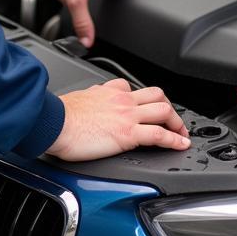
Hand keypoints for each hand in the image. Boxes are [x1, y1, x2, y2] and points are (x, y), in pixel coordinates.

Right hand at [47, 79, 190, 160]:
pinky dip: (174, 140)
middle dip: (170, 108)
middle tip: (174, 122)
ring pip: (163, 111)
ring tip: (181, 134)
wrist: (55, 122)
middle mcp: (122, 99)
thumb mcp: (82, 97)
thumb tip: (93, 101)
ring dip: (177, 123)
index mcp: (111, 91)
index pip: (136, 90)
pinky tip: (180, 146)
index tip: (151, 110)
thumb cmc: (62, 114)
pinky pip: (158, 134)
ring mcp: (127, 115)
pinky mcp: (127, 133)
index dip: (148, 101)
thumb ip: (94, 97)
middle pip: (158, 96)